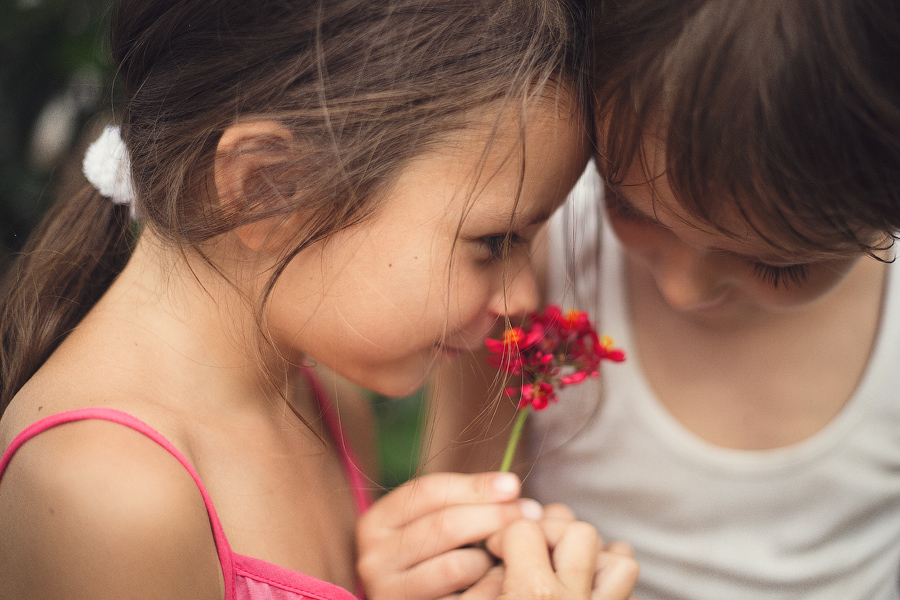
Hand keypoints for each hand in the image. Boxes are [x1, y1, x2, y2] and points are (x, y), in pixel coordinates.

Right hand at [358, 471, 540, 599]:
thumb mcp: (430, 522)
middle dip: (495, 516)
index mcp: (375, 523)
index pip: (428, 492)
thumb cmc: (431, 553)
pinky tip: (501, 578)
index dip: (475, 486)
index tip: (513, 485)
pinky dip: (488, 585)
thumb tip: (511, 487)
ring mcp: (389, 592)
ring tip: (510, 551)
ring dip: (491, 555)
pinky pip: (463, 599)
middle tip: (530, 513)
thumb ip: (462, 501)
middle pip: (445, 526)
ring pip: (457, 565)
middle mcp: (373, 558)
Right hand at [462, 504, 638, 599]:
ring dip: (590, 557)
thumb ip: (483, 579)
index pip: (525, 529)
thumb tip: (499, 556)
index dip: (504, 533)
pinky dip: (610, 579)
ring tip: (561, 568)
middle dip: (551, 534)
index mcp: (533, 595)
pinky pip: (629, 587)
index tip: (494, 550)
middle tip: (529, 554)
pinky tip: (585, 585)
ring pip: (618, 559)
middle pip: (578, 532)